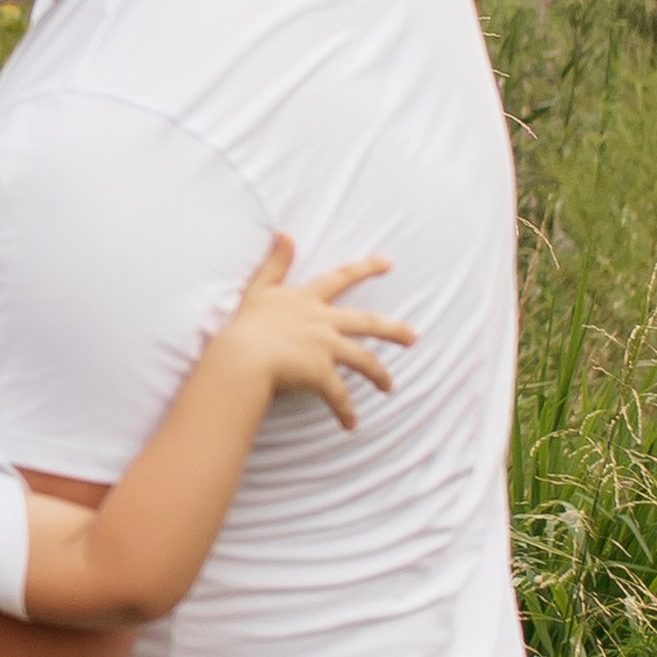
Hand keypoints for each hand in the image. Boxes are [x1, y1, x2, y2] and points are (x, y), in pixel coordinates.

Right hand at [222, 236, 416, 429]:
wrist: (243, 356)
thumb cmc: (246, 324)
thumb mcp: (259, 288)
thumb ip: (274, 262)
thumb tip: (284, 232)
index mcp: (309, 301)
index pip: (341, 278)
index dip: (365, 268)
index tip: (388, 262)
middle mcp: (324, 322)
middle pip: (367, 324)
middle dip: (393, 331)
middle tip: (412, 337)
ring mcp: (326, 348)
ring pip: (363, 361)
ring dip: (378, 375)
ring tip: (388, 386)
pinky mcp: (322, 374)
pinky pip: (339, 396)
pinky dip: (345, 411)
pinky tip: (351, 424)